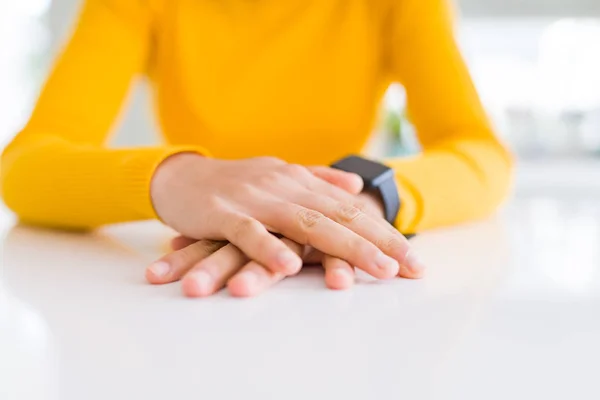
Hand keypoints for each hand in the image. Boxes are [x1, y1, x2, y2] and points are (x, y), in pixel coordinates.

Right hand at [151, 154, 422, 280]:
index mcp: (300, 181)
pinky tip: (291, 267)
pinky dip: (269, 249)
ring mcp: (255, 200)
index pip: (350, 209)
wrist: (180, 175)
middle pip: (339, 216)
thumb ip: (319, 179)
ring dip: (344, 246)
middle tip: (411, 267)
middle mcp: (284, 187)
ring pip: (306, 223)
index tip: (414, 260)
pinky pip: (248, 233)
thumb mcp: (281, 176)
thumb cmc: (235, 183)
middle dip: (379, 243)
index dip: (384, 234)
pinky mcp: (223, 214)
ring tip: (377, 269)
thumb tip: (356, 187)